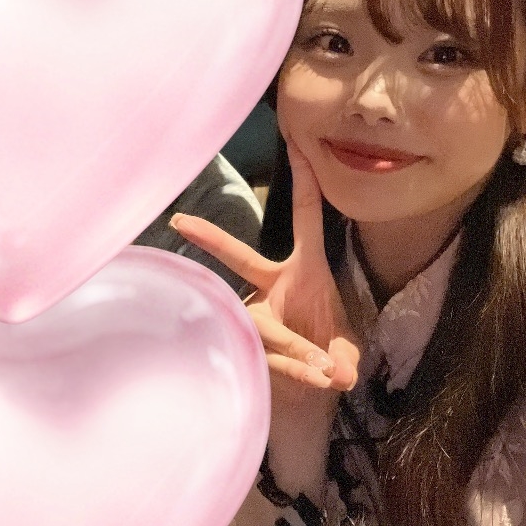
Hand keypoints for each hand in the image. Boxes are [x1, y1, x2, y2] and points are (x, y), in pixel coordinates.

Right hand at [170, 140, 358, 396]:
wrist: (314, 381)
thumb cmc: (327, 346)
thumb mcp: (345, 347)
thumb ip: (345, 357)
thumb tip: (340, 375)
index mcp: (304, 268)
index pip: (305, 218)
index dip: (304, 183)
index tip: (297, 145)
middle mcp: (274, 285)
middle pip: (241, 257)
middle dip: (210, 239)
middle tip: (179, 222)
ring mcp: (258, 314)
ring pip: (269, 328)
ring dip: (299, 349)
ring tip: (328, 371)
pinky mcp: (250, 344)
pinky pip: (274, 357)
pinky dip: (299, 371)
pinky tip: (322, 380)